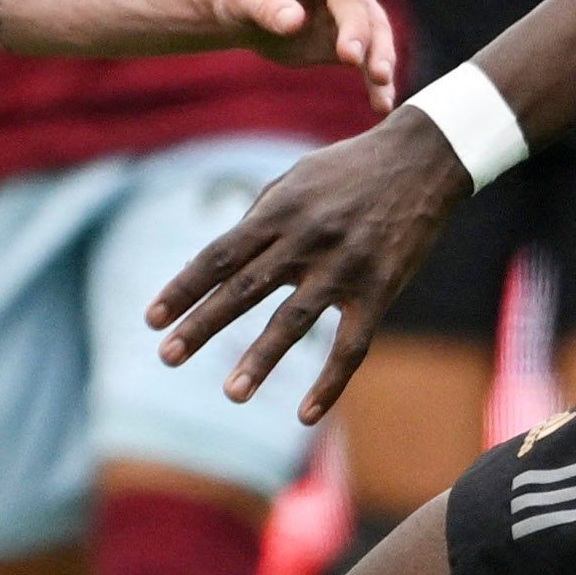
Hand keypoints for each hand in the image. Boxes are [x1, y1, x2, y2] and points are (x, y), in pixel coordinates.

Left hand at [148, 112, 466, 421]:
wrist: (424, 159)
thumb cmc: (350, 169)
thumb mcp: (297, 177)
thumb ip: (260, 216)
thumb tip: (225, 259)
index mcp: (279, 211)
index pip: (219, 255)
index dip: (183, 288)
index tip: (151, 319)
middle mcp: (306, 239)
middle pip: (244, 288)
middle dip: (202, 324)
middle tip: (166, 357)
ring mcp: (344, 267)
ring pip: (294, 322)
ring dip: (260, 359)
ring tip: (231, 393)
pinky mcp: (381, 290)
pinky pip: (352, 346)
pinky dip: (330, 383)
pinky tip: (305, 415)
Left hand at [208, 0, 402, 103]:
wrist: (246, 15)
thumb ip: (267, 6)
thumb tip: (294, 22)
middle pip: (358, 3)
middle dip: (359, 31)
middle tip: (351, 58)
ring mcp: (352, 9)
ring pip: (375, 32)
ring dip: (380, 57)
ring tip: (380, 82)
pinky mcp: (352, 40)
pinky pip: (369, 61)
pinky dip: (376, 83)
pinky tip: (382, 104)